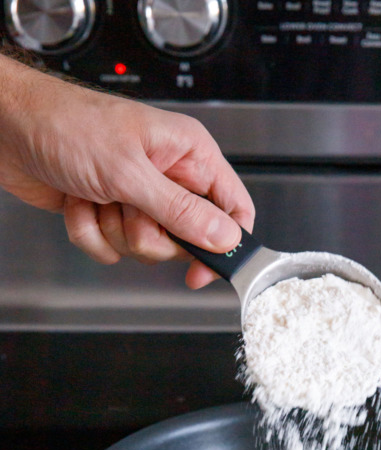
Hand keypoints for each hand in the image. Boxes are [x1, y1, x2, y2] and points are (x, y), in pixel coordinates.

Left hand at [0, 54, 254, 287]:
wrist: (8, 127)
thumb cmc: (65, 124)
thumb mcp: (130, 172)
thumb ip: (181, 211)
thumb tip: (225, 237)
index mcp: (189, 154)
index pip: (233, 208)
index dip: (226, 244)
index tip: (204, 269)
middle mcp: (168, 177)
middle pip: (185, 239)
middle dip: (148, 233)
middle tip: (127, 206)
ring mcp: (137, 197)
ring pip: (145, 248)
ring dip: (113, 230)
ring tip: (97, 196)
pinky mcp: (110, 213)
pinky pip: (112, 248)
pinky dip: (90, 232)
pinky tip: (79, 203)